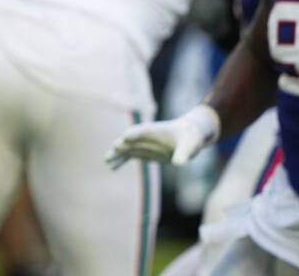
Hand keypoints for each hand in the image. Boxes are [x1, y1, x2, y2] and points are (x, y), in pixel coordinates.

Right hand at [105, 104, 220, 169]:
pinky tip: (113, 167)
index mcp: (158, 131)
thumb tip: (179, 163)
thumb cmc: (191, 137)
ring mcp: (146, 144)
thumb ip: (183, 153)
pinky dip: (123, 161)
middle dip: (121, 146)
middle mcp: (148, 137)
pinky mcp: (146, 151)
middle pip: (131, 140)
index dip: (135, 134)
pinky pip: (131, 156)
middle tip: (112, 151)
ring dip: (118, 155)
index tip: (125, 137)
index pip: (144, 132)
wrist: (190, 135)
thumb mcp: (190, 145)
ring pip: (128, 149)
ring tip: (107, 161)